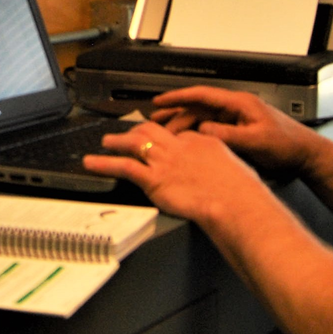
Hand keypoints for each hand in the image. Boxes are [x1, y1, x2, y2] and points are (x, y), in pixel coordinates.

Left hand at [84, 120, 261, 225]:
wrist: (234, 202)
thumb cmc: (240, 192)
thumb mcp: (234, 168)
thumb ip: (219, 165)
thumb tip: (219, 172)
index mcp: (200, 142)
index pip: (176, 134)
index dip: (164, 137)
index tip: (159, 141)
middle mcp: (179, 147)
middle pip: (151, 131)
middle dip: (136, 131)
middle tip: (127, 134)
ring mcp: (164, 161)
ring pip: (133, 143)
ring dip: (116, 142)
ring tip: (105, 142)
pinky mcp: (153, 179)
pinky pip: (123, 167)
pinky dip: (104, 164)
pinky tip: (92, 163)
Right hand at [145, 86, 323, 180]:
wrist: (305, 154)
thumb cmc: (287, 144)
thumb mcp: (255, 141)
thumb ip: (227, 136)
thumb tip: (202, 131)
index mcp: (240, 104)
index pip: (202, 95)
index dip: (178, 97)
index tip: (160, 101)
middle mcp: (236, 108)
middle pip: (198, 106)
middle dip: (175, 112)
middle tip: (155, 120)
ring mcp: (236, 119)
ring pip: (202, 118)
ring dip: (183, 123)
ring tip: (164, 131)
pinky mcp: (238, 130)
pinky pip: (211, 129)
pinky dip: (195, 133)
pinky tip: (186, 141)